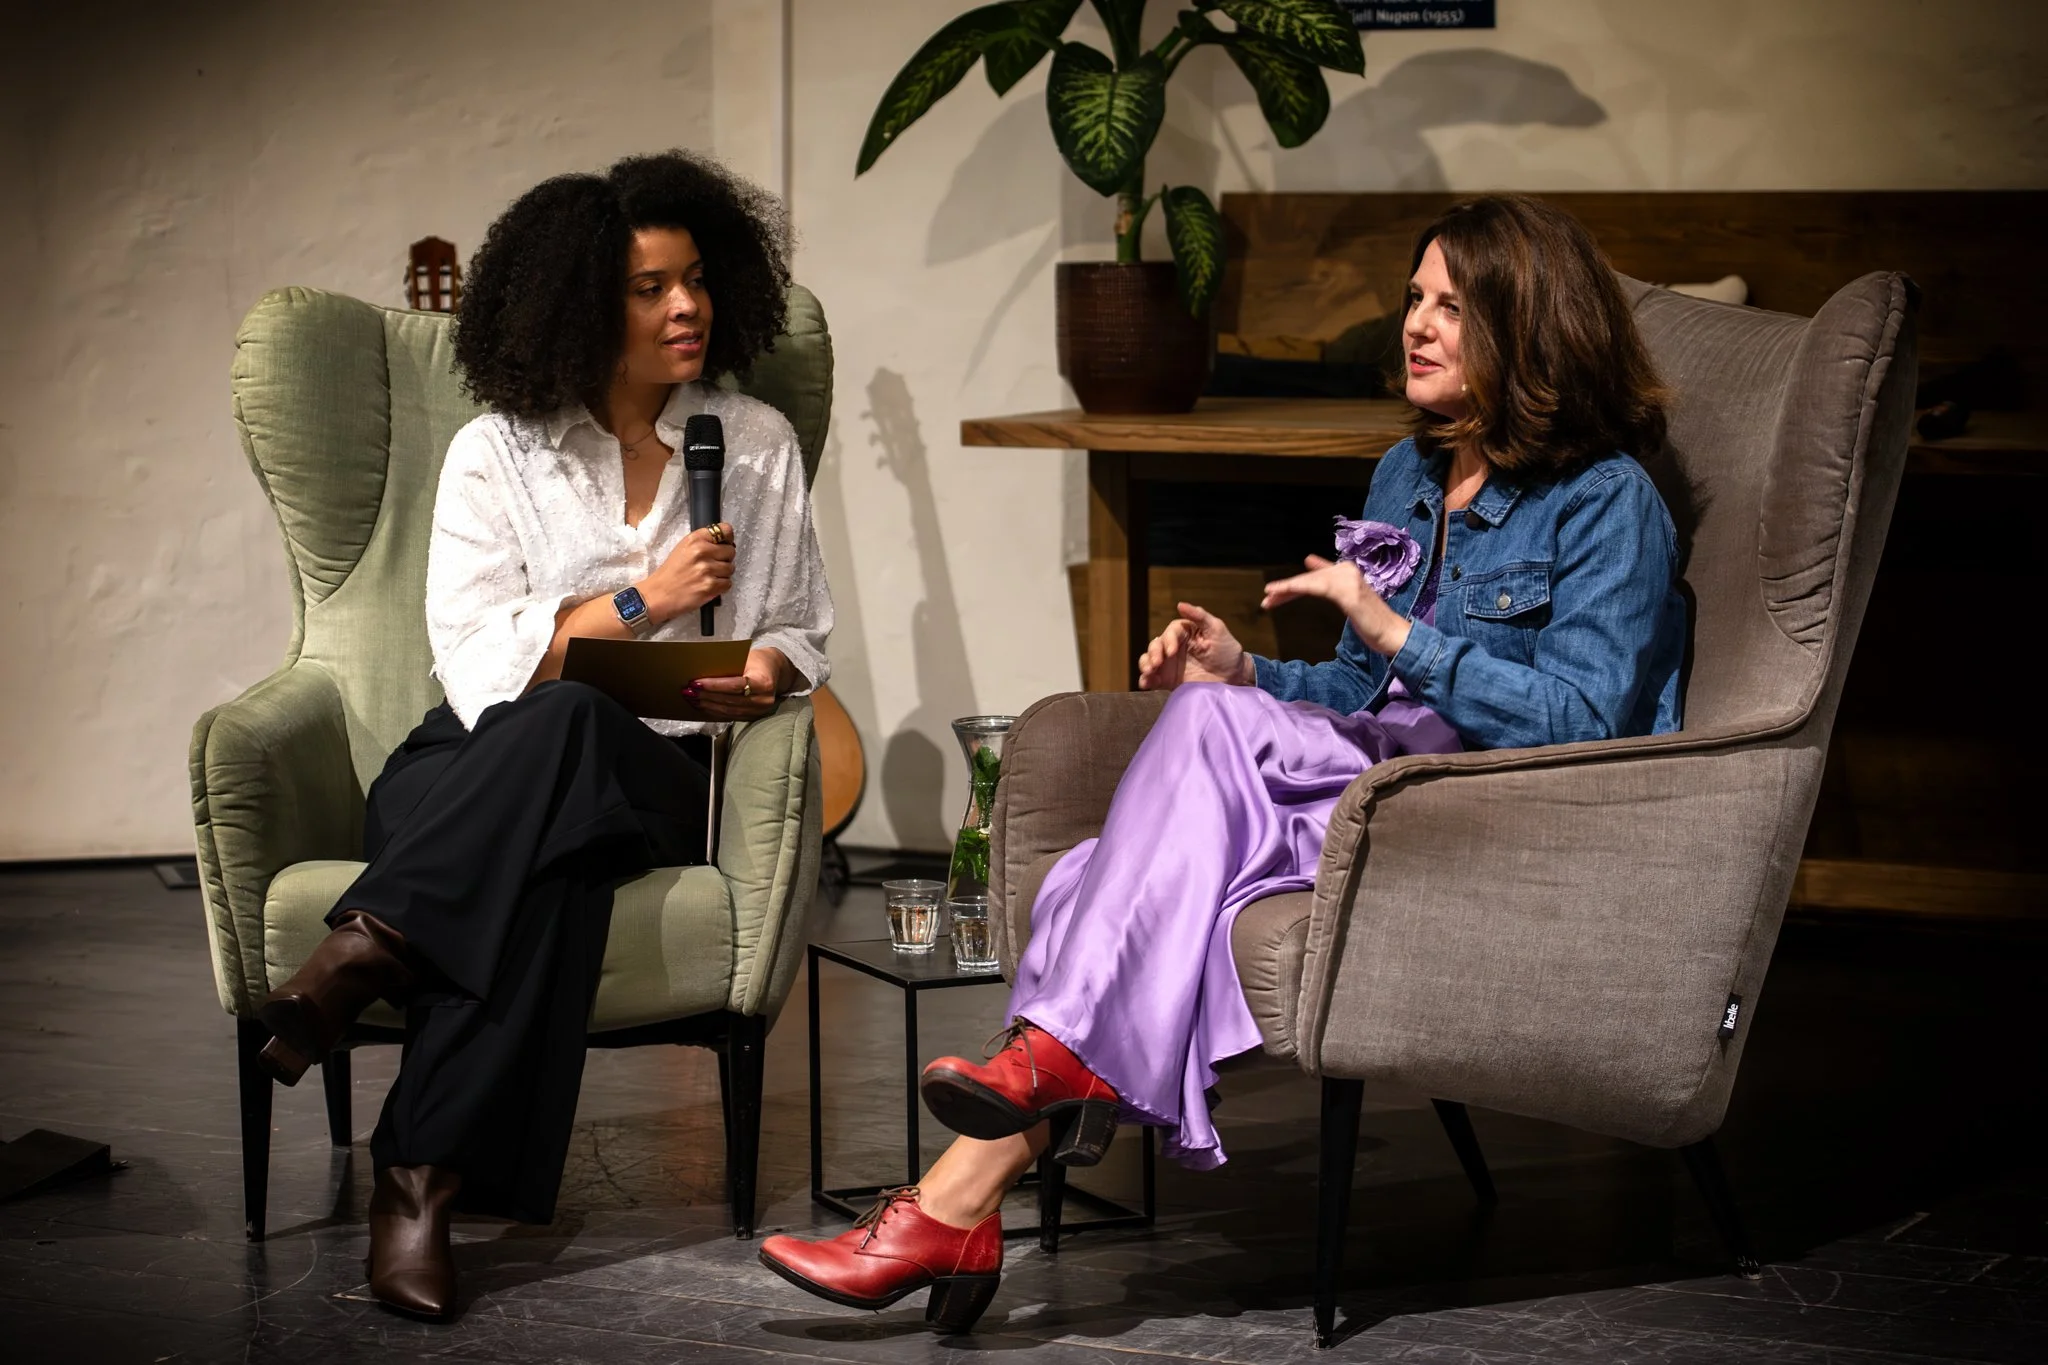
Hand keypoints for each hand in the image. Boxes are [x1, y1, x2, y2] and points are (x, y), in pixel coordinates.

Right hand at [643, 523, 735, 620]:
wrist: (658, 594)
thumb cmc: (671, 573)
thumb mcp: (683, 548)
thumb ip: (703, 542)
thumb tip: (725, 542)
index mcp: (695, 539)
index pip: (725, 530)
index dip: (728, 538)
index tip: (725, 544)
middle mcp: (701, 551)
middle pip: (731, 551)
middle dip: (725, 559)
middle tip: (713, 565)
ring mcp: (706, 569)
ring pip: (730, 568)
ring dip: (723, 574)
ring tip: (708, 577)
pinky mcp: (710, 586)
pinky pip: (728, 583)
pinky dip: (721, 587)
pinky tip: (708, 586)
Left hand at [686, 647, 787, 720]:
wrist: (775, 671)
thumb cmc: (758, 661)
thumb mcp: (746, 658)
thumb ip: (728, 667)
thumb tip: (702, 673)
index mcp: (763, 683)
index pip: (734, 686)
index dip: (713, 685)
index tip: (696, 682)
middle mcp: (763, 700)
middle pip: (729, 700)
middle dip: (705, 696)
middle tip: (688, 691)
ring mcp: (758, 711)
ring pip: (727, 711)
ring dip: (707, 705)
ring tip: (691, 698)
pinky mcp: (752, 717)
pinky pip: (729, 716)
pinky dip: (714, 711)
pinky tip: (702, 705)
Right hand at [1137, 602, 1251, 690]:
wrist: (1234, 676)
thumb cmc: (1227, 650)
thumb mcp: (1217, 629)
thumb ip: (1200, 616)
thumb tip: (1179, 604)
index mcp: (1183, 633)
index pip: (1170, 633)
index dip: (1168, 641)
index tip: (1171, 652)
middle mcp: (1173, 647)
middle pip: (1155, 646)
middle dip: (1153, 654)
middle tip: (1156, 664)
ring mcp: (1169, 664)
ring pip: (1149, 660)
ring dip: (1145, 664)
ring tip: (1148, 672)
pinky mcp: (1168, 680)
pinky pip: (1152, 679)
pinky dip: (1146, 680)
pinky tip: (1145, 684)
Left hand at [1261, 556, 1411, 656]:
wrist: (1394, 634)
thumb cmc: (1373, 623)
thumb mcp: (1350, 603)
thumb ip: (1334, 589)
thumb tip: (1315, 570)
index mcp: (1348, 573)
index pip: (1316, 575)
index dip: (1296, 582)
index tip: (1275, 589)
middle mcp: (1347, 571)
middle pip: (1310, 577)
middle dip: (1287, 588)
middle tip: (1266, 598)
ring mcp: (1348, 579)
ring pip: (1310, 580)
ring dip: (1287, 587)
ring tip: (1269, 595)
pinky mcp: (1347, 592)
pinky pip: (1317, 587)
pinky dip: (1298, 587)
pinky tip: (1284, 591)